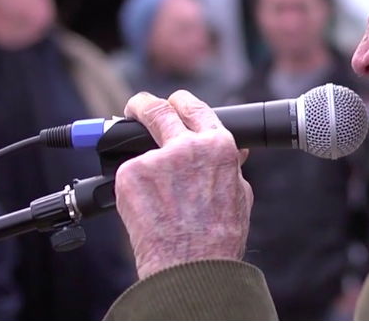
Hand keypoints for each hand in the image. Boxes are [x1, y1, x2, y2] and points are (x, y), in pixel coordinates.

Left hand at [114, 90, 252, 279]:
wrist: (191, 266)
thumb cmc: (219, 237)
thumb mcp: (238, 193)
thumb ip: (230, 166)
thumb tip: (235, 152)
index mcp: (218, 145)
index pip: (195, 107)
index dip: (181, 102)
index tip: (172, 103)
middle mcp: (187, 145)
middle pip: (157, 109)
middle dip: (143, 105)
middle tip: (136, 108)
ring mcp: (155, 159)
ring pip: (141, 150)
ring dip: (144, 163)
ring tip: (152, 192)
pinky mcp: (130, 175)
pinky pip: (130, 175)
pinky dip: (134, 189)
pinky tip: (148, 210)